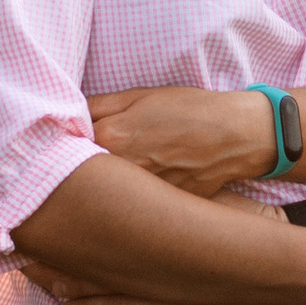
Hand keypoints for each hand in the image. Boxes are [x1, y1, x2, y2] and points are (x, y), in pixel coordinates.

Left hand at [87, 84, 274, 199]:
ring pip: (111, 194)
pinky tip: (150, 185)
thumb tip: (71, 115)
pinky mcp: (160, 209)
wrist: (237, 136)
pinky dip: (136, 199)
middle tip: (99, 156)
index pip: (68, 146)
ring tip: (133, 169)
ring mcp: (143, 194)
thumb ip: (99, 105)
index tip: (74, 141)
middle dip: (85, 167)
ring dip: (111, 185)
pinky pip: (137, 206)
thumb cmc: (189, 110)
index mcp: (111, 138)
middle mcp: (123, 171)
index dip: (70, 144)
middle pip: (86, 175)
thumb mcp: (140, 95)